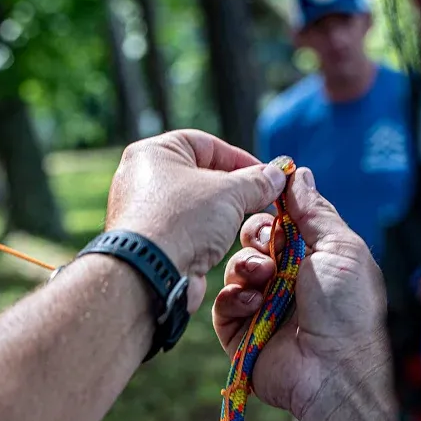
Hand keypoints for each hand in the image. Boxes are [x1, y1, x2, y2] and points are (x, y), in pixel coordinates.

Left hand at [106, 129, 286, 311]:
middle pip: (201, 177)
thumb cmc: (184, 220)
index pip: (206, 144)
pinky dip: (206, 237)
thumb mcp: (229, 193)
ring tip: (244, 224)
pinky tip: (222, 245)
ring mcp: (145, 214)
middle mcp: (142, 180)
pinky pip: (186, 233)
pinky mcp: (151, 245)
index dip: (241, 159)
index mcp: (154, 153)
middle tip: (260, 200)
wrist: (149, 275)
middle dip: (234, 190)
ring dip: (222, 216)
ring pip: (195, 209)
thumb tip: (277, 176)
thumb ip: (257, 181)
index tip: (267, 176)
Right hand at [213, 167, 387, 420]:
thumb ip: (316, 211)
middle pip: (253, 241)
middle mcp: (285, 282)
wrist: (333, 370)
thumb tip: (298, 175)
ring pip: (234, 269)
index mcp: (312, 261)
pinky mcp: (240, 334)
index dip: (272, 210)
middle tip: (269, 245)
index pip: (281, 224)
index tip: (268, 198)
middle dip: (256, 235)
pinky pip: (222, 304)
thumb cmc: (347, 310)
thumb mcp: (341, 249)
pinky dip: (233, 298)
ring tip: (264, 279)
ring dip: (246, 266)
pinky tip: (252, 302)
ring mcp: (261, 308)